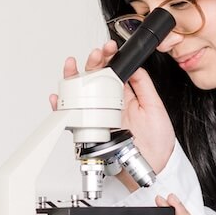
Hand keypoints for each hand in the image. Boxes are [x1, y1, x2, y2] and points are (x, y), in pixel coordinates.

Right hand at [48, 41, 175, 173]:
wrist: (153, 166)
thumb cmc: (157, 142)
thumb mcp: (155, 107)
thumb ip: (144, 85)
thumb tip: (134, 65)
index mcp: (125, 96)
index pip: (112, 71)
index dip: (108, 57)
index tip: (109, 48)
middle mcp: (110, 104)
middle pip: (93, 78)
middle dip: (92, 62)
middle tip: (95, 54)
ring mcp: (99, 116)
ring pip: (79, 94)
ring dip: (73, 79)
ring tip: (73, 68)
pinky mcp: (90, 130)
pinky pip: (71, 117)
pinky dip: (61, 107)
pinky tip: (58, 97)